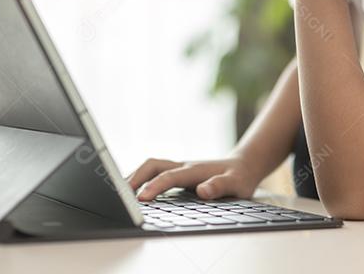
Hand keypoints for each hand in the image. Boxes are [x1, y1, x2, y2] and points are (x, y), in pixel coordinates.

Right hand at [127, 155, 264, 200]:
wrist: (244, 165)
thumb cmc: (240, 177)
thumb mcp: (237, 185)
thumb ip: (220, 187)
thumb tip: (203, 190)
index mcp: (195, 170)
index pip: (169, 177)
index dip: (154, 187)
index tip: (141, 199)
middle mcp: (184, 166)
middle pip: (153, 165)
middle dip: (135, 177)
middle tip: (119, 194)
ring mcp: (180, 167)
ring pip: (151, 167)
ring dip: (135, 176)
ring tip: (120, 192)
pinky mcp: (178, 172)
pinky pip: (154, 172)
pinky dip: (141, 178)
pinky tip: (134, 190)